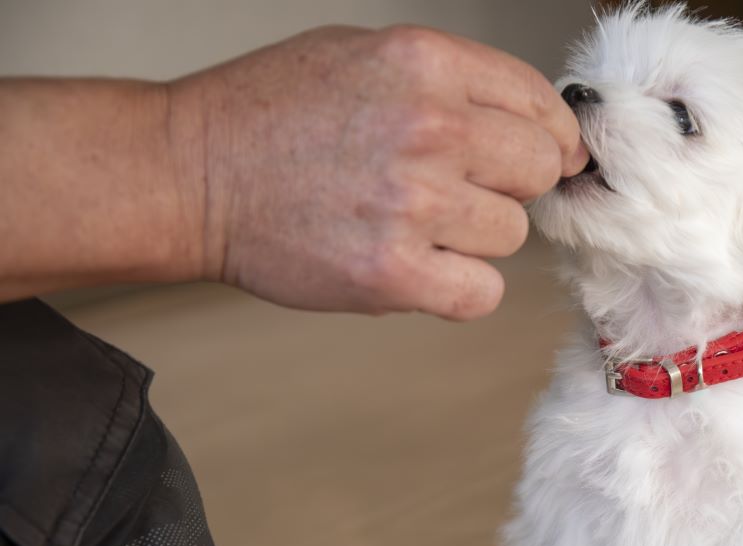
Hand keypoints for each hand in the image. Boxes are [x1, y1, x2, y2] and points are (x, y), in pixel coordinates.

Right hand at [169, 26, 585, 318]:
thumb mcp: (365, 54)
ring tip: (416, 223)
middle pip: (537, 170)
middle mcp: (430, 127)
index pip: (540, 105)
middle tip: (461, 189)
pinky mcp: (393, 272)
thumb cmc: (273, 114)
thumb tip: (538, 124)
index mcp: (427, 62)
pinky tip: (422, 267)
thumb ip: (454, 82)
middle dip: (510, 183)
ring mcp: (413, 203)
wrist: (193, 174)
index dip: (548, 136)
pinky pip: (482, 293)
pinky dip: (459, 288)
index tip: (539, 156)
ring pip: (512, 233)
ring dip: (476, 237)